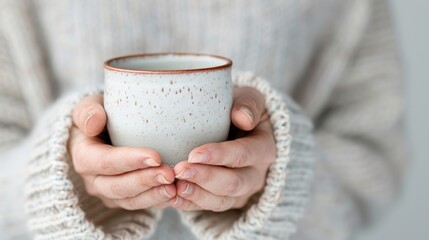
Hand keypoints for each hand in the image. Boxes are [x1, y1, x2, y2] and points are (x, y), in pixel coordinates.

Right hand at [68, 95, 175, 209]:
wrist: (101, 131)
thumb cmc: (98, 115)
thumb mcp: (88, 107)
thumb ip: (88, 111)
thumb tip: (94, 122)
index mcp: (84, 157)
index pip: (105, 162)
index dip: (129, 161)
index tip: (156, 157)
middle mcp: (93, 180)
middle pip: (118, 186)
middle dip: (145, 181)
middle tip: (170, 174)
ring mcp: (108, 193)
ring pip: (130, 200)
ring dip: (153, 195)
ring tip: (175, 188)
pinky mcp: (124, 199)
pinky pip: (141, 204)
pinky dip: (158, 200)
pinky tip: (176, 194)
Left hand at [170, 87, 275, 211]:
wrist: (238, 130)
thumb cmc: (239, 110)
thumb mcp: (249, 99)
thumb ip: (249, 104)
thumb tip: (242, 118)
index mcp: (264, 149)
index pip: (243, 155)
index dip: (220, 156)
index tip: (194, 154)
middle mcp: (256, 175)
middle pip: (233, 183)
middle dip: (205, 179)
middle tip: (180, 170)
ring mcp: (242, 192)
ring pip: (221, 201)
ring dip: (196, 195)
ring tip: (174, 187)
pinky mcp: (225, 200)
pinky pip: (208, 207)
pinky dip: (189, 204)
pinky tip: (171, 197)